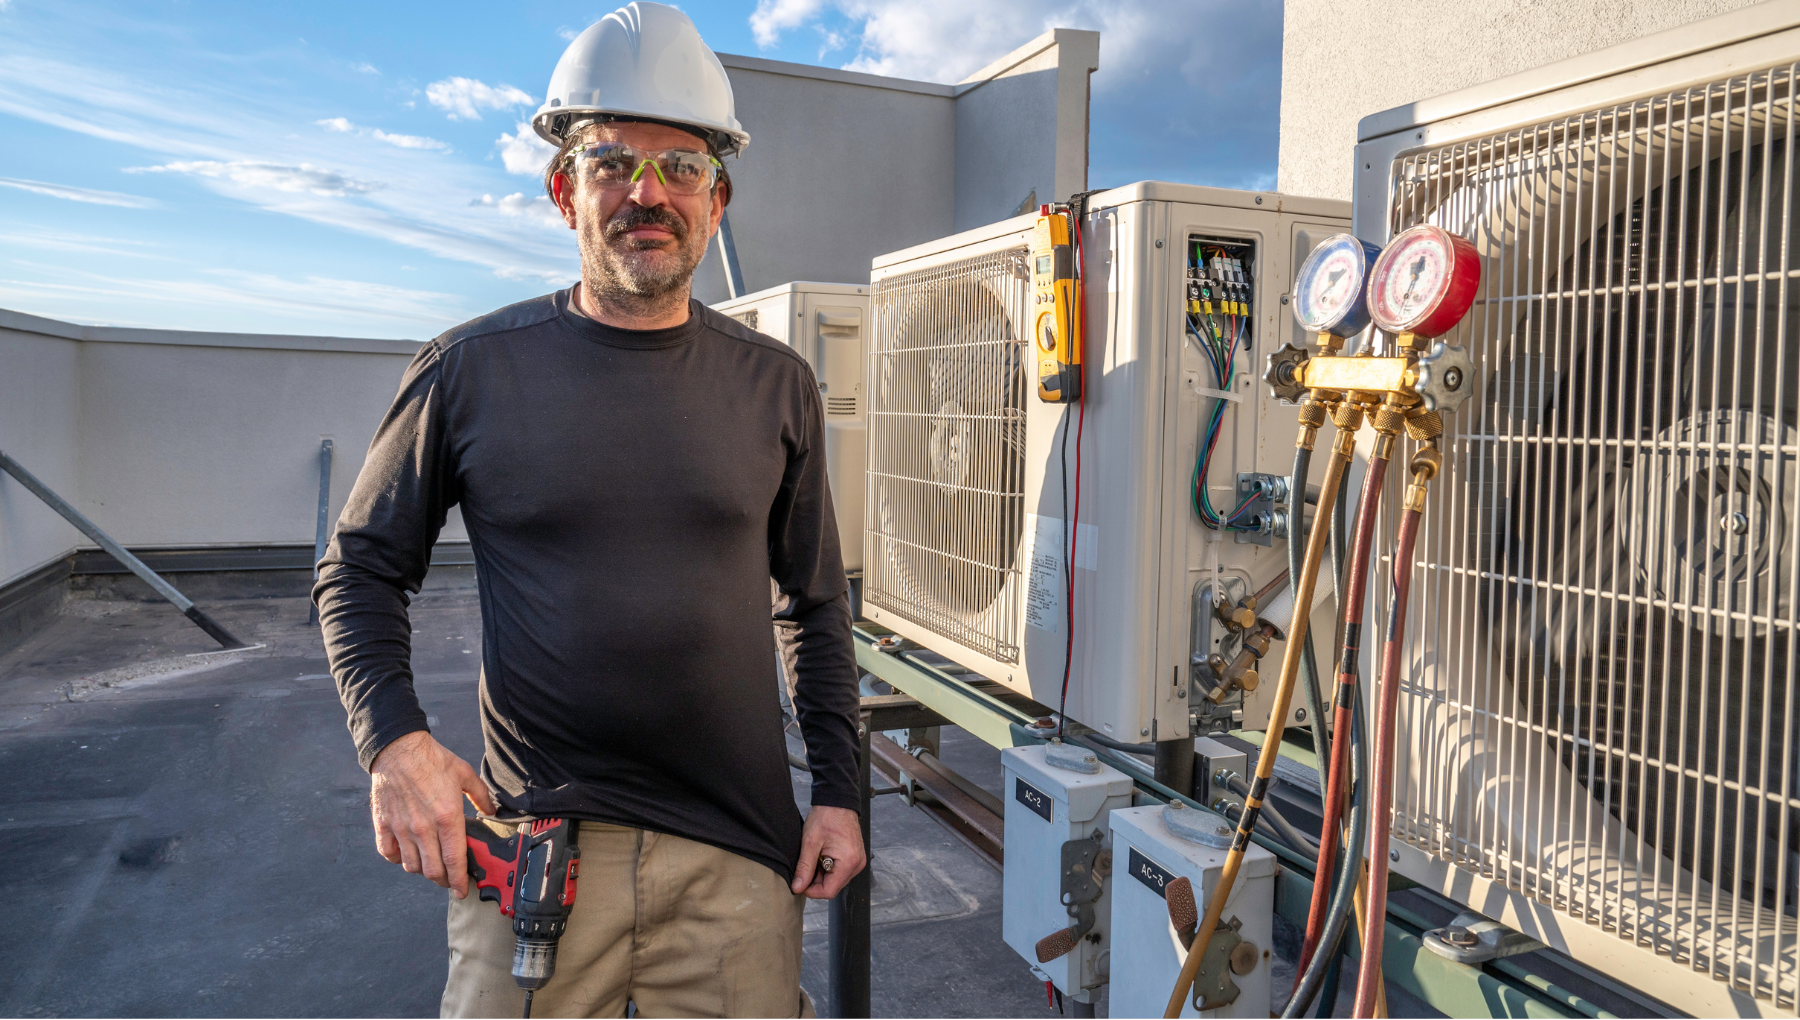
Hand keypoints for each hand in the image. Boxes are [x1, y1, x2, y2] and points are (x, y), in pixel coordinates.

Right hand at [369, 730, 495, 897]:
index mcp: (447, 817)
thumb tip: (490, 812)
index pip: (454, 860)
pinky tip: (407, 853)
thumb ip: (481, 796)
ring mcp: (401, 828)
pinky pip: (389, 854)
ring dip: (423, 870)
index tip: (462, 890)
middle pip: (432, 871)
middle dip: (444, 880)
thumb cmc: (432, 760)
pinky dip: (398, 859)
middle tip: (450, 879)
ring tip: (431, 865)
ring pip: (411, 866)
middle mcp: (423, 828)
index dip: (459, 880)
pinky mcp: (384, 825)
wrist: (398, 748)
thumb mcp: (464, 774)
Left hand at [790, 805, 865, 899]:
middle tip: (806, 865)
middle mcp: (858, 864)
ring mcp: (858, 861)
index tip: (800, 882)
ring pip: (836, 880)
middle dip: (816, 881)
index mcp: (849, 862)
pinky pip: (841, 871)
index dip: (811, 891)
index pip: (829, 891)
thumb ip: (804, 867)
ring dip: (822, 874)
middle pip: (833, 887)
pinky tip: (822, 855)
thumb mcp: (810, 842)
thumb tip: (797, 887)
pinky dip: (829, 868)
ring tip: (815, 857)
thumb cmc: (826, 816)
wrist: (837, 801)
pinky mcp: (855, 857)